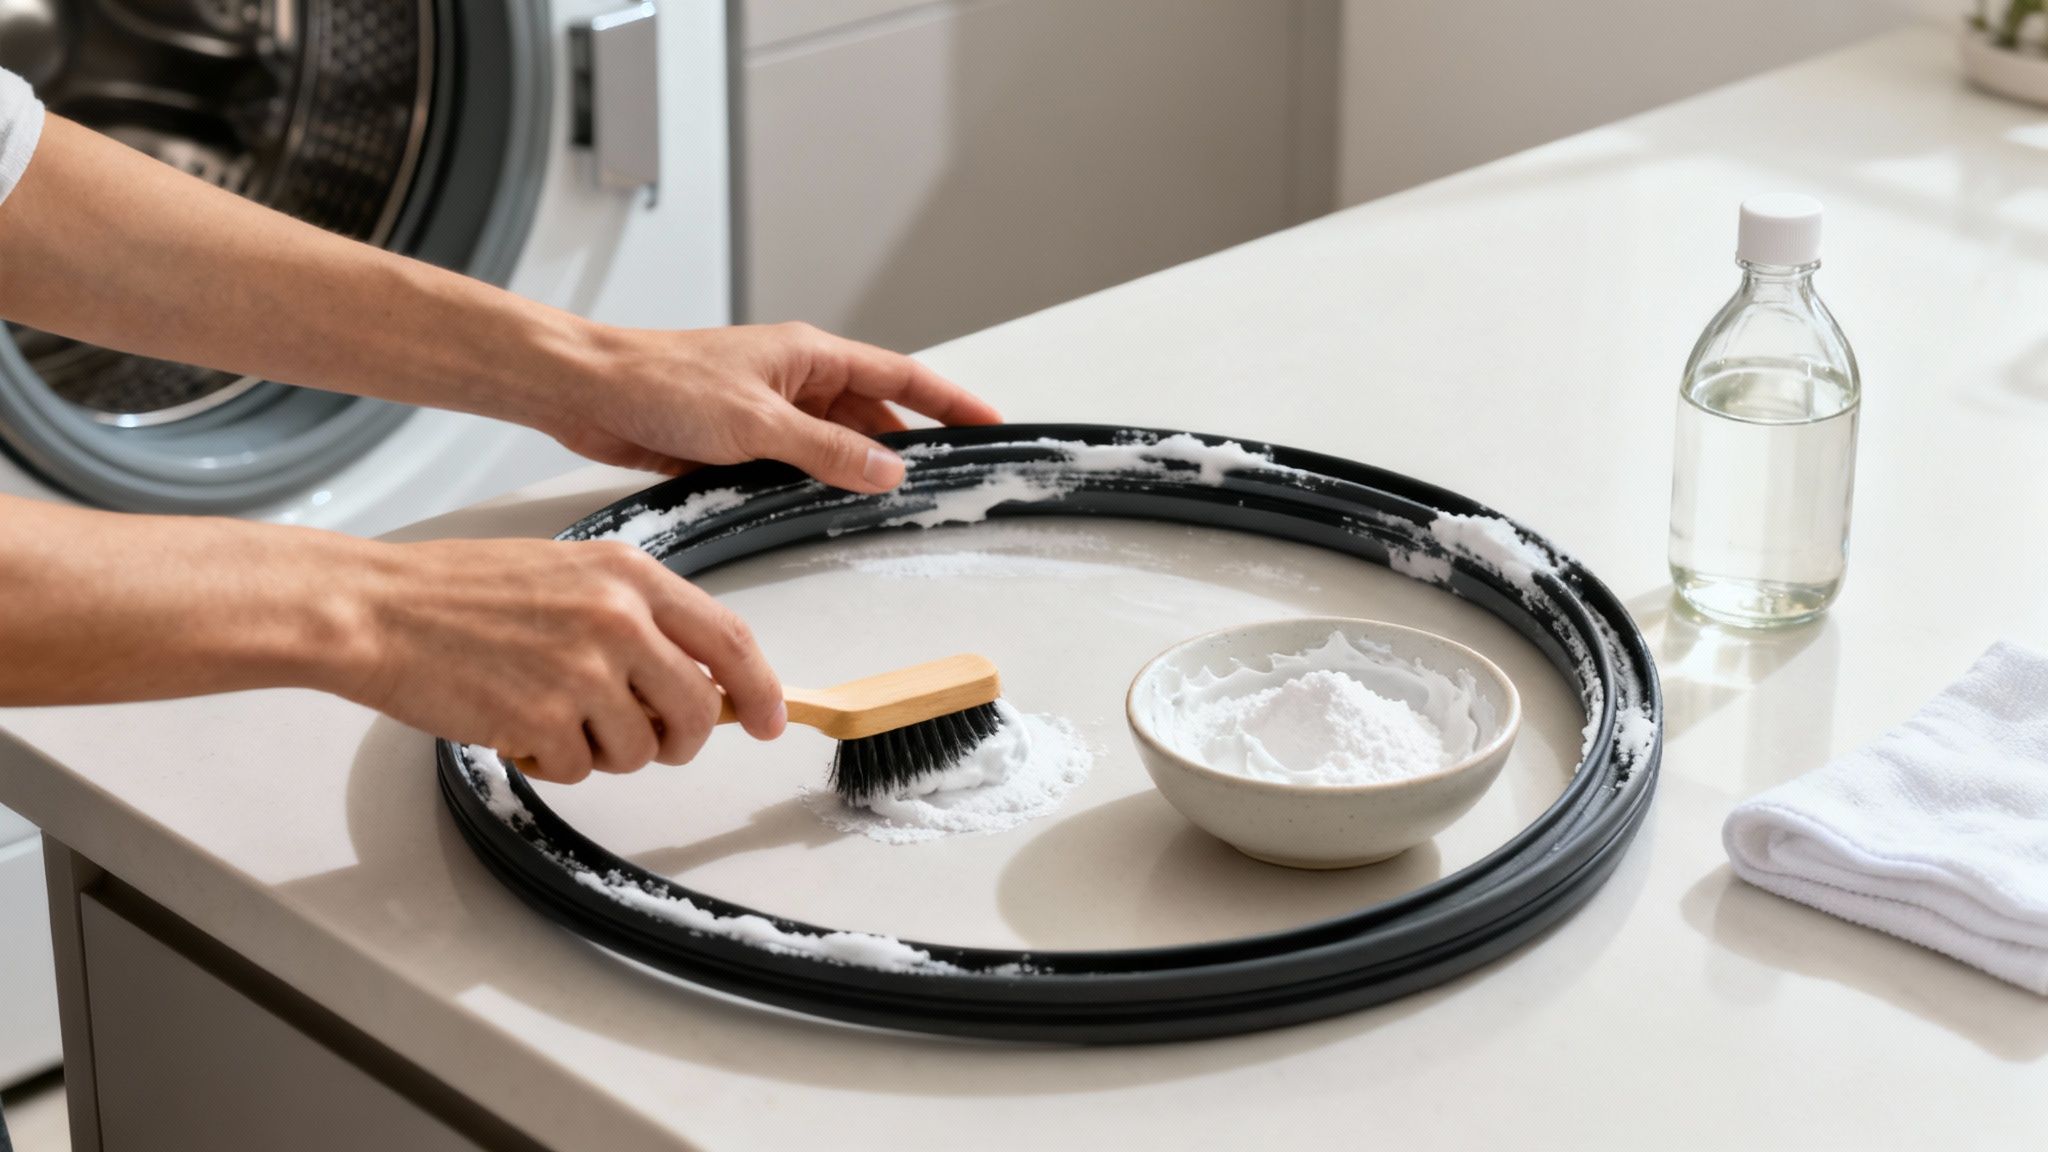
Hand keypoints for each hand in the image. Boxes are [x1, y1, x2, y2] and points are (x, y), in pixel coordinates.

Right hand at [343, 536, 785, 782]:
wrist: (376, 609)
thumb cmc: (458, 592)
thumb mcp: (568, 575)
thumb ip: (638, 617)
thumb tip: (696, 675)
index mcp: (631, 575)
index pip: (731, 640)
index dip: (760, 690)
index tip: (769, 719)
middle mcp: (619, 618)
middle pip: (698, 712)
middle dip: (676, 739)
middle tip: (641, 737)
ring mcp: (584, 670)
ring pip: (641, 750)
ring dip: (603, 751)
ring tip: (553, 714)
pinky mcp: (544, 719)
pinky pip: (579, 770)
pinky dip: (551, 762)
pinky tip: (516, 723)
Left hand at [542, 322, 1002, 487]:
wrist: (586, 390)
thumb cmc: (660, 381)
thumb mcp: (757, 423)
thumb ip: (828, 449)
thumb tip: (889, 470)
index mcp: (809, 355)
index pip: (902, 376)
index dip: (950, 402)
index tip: (989, 425)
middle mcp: (795, 379)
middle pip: (874, 415)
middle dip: (909, 447)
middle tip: (945, 484)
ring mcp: (768, 411)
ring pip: (834, 445)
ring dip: (857, 472)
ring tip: (890, 507)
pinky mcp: (738, 441)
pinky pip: (795, 466)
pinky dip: (814, 486)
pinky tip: (823, 511)